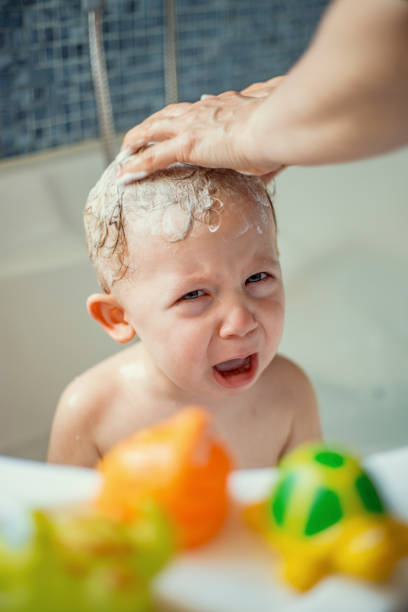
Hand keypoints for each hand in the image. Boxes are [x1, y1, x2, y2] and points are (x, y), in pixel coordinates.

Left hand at [118, 77, 285, 183]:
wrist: (277, 127)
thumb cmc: (280, 135)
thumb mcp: (270, 143)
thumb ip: (263, 155)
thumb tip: (268, 168)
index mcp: (225, 106)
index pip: (196, 109)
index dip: (182, 117)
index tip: (176, 122)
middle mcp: (204, 110)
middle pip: (167, 115)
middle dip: (150, 125)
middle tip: (138, 136)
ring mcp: (193, 126)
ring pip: (153, 130)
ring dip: (136, 140)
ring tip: (124, 151)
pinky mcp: (188, 144)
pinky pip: (153, 157)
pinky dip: (136, 166)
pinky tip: (123, 175)